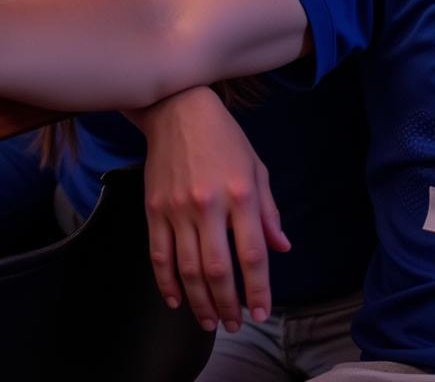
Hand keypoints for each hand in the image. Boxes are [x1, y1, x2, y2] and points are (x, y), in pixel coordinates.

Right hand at [137, 86, 289, 332]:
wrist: (179, 110)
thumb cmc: (224, 138)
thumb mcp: (256, 167)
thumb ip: (268, 212)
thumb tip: (280, 248)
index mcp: (241, 193)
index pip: (252, 253)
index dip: (257, 289)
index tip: (260, 312)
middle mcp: (209, 204)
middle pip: (218, 269)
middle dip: (227, 304)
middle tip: (233, 325)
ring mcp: (178, 208)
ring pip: (187, 269)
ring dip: (199, 301)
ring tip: (210, 321)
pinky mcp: (154, 209)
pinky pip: (159, 256)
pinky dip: (167, 283)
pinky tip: (177, 300)